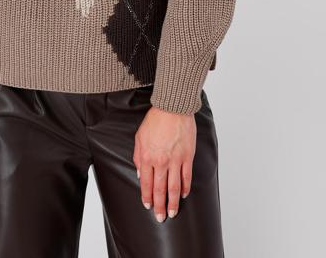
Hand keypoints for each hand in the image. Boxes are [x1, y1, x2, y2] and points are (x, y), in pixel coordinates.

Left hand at [133, 106, 195, 221]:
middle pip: (160, 190)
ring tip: (173, 213)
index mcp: (147, 157)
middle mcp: (161, 162)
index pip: (146, 183)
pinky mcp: (187, 157)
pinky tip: (184, 195)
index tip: (148, 206)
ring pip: (174, 187)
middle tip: (160, 218)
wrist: (172, 109)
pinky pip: (186, 177)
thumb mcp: (139, 137)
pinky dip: (185, 188)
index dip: (147, 197)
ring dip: (173, 202)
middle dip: (160, 206)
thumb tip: (140, 174)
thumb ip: (138, 157)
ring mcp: (175, 160)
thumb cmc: (155, 120)